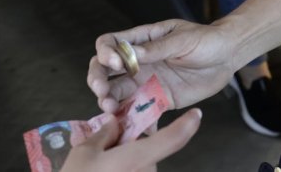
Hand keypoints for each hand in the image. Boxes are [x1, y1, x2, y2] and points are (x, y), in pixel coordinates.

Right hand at [62, 108, 201, 171]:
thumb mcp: (84, 152)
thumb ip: (104, 134)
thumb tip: (115, 124)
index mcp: (136, 158)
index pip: (170, 140)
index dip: (186, 126)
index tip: (196, 115)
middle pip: (146, 153)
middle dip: (130, 149)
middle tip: (104, 153)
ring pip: (140, 167)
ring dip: (125, 165)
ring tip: (99, 168)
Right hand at [88, 19, 236, 114]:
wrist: (227, 57)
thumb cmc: (206, 40)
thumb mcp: (183, 39)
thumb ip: (157, 48)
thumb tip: (131, 54)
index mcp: (141, 40)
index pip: (110, 44)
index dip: (106, 53)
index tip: (116, 63)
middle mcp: (138, 62)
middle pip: (105, 70)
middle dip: (98, 80)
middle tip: (102, 92)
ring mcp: (146, 82)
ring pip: (118, 93)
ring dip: (109, 101)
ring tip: (110, 110)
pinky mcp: (158, 100)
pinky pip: (140, 111)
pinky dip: (134, 120)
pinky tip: (135, 127)